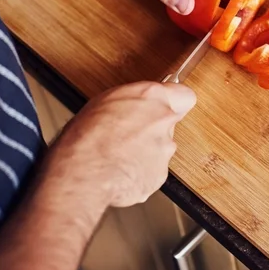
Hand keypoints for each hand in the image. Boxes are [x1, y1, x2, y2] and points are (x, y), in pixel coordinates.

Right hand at [48, 82, 196, 206]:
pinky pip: (153, 170)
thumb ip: (132, 102)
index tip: (164, 105)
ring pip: (161, 148)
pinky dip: (140, 172)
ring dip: (145, 151)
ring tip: (119, 155)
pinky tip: (121, 170)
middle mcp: (163, 121)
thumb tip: (134, 106)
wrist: (84, 173)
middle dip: (153, 128)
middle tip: (128, 134)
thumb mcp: (103, 102)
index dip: (174, 102)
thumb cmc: (86, 136)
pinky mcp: (160, 174)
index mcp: (151, 97)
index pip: (184, 95)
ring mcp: (164, 149)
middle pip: (169, 123)